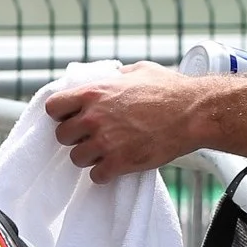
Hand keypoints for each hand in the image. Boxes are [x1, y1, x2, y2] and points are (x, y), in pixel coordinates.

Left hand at [45, 62, 202, 181]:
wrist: (193, 113)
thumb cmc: (170, 89)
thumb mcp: (138, 70)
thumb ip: (117, 75)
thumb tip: (110, 76)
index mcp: (94, 92)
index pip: (53, 107)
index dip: (61, 114)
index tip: (72, 117)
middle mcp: (94, 117)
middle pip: (62, 136)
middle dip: (75, 137)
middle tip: (91, 136)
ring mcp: (105, 141)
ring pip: (77, 158)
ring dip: (89, 156)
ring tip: (106, 151)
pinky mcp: (120, 162)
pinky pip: (97, 176)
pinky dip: (104, 173)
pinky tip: (116, 165)